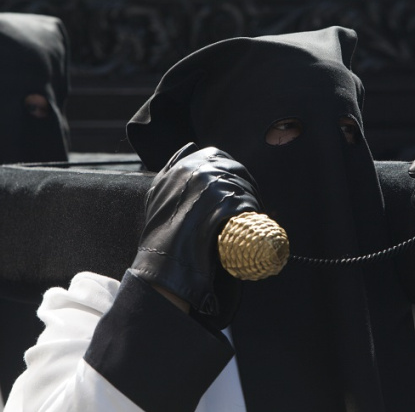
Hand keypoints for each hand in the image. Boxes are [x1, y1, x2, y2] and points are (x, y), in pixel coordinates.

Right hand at [130, 143, 261, 328]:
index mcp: (182, 165)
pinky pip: (249, 202)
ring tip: (252, 217)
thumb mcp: (159, 193)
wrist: (164, 265)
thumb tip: (190, 147)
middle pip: (235, 170)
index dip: (229, 171)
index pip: (217, 156)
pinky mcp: (227, 203)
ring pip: (245, 186)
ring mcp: (213, 185)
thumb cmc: (160, 233)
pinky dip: (255, 211)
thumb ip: (172, 168)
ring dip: (253, 199)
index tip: (234, 186)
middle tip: (249, 204)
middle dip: (244, 185)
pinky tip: (255, 222)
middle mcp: (197, 170)